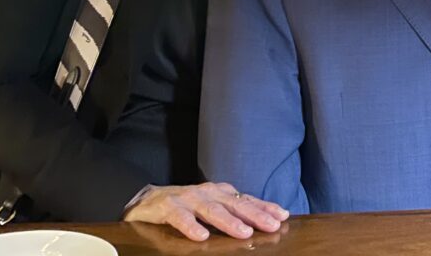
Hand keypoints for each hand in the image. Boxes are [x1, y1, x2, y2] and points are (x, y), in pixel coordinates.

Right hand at [123, 182, 288, 241]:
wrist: (147, 199)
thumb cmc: (186, 205)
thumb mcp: (212, 206)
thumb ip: (232, 212)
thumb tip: (259, 223)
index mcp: (221, 193)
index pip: (247, 200)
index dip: (265, 207)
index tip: (283, 216)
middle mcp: (208, 193)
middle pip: (236, 204)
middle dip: (255, 215)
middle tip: (272, 225)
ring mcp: (189, 199)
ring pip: (212, 211)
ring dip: (229, 222)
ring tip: (244, 232)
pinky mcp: (169, 207)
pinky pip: (181, 218)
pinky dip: (191, 227)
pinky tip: (200, 237)